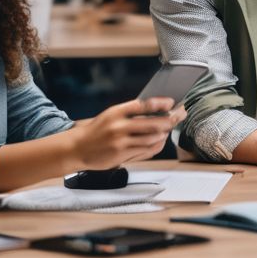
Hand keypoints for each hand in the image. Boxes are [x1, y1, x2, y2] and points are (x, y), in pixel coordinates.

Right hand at [69, 96, 185, 168]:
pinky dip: (156, 145)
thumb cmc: (97, 130)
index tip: (172, 102)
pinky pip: (145, 150)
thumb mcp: (110, 115)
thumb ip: (130, 114)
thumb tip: (156, 109)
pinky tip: (160, 141)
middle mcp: (119, 126)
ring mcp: (121, 141)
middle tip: (180, 115)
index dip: (160, 103)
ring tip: (170, 128)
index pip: (142, 105)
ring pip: (152, 138)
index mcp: (116, 112)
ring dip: (164, 133)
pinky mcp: (122, 155)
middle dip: (170, 119)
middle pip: (152, 123)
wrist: (77, 148)